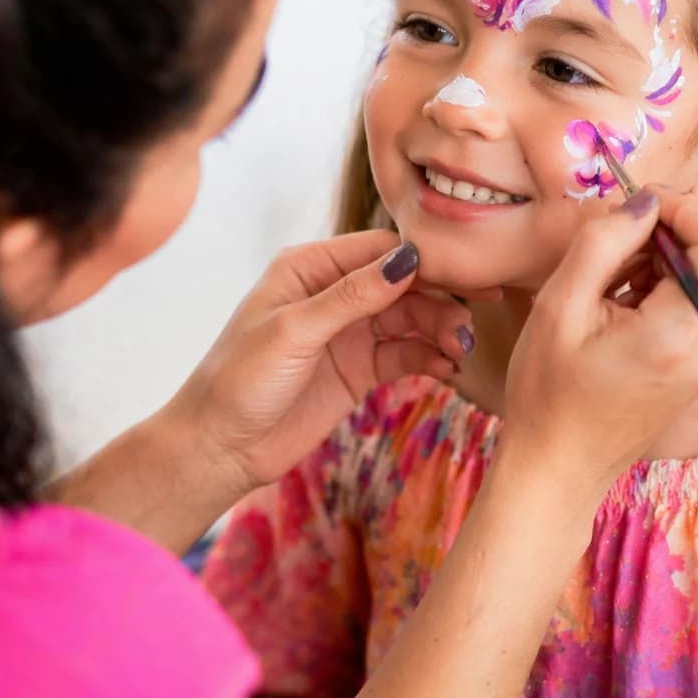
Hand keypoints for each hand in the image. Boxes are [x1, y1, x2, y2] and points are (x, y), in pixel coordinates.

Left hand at [169, 231, 477, 495]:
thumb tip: (407, 260)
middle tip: (478, 314)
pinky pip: (404, 354)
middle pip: (403, 283)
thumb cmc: (238, 381)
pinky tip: (447, 368)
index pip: (379, 249)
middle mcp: (333, 294)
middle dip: (441, 298)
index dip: (424, 260)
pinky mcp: (359, 370)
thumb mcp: (294, 332)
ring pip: (410, 319)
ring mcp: (349, 333)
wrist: (219, 449)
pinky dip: (429, 358)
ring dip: (439, 330)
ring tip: (460, 349)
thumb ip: (352, 297)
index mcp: (309, 267)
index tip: (466, 273)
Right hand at [501, 188, 697, 492]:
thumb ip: (603, 242)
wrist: (559, 467)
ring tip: (609, 287)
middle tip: (612, 250)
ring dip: (664, 266)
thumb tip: (643, 201)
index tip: (640, 211)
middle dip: (669, 239)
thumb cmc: (548, 392)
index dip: (687, 211)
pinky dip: (665, 293)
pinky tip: (620, 310)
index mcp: (679, 331)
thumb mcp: (560, 306)